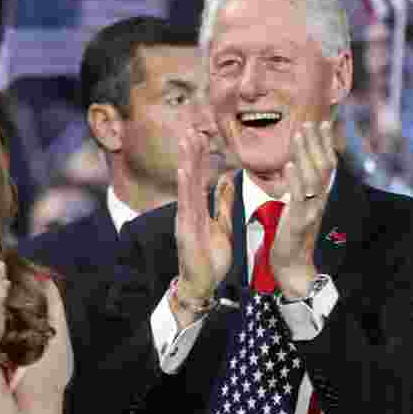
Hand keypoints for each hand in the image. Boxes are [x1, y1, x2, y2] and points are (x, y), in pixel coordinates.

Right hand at [174, 128, 234, 313]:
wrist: (201, 284)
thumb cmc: (209, 258)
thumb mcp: (221, 225)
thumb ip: (223, 203)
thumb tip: (228, 180)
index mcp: (198, 209)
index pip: (200, 177)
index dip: (202, 157)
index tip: (203, 135)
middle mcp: (189, 210)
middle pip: (191, 176)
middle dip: (192, 153)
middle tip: (192, 128)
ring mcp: (185, 219)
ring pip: (187, 185)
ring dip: (186, 162)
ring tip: (187, 141)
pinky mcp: (185, 230)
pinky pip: (186, 205)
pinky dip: (185, 187)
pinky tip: (185, 170)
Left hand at [271, 121, 336, 298]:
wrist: (292, 265)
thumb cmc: (291, 236)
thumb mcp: (297, 207)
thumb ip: (299, 188)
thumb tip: (297, 166)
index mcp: (319, 197)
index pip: (326, 165)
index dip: (324, 144)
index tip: (321, 124)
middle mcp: (319, 201)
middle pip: (322, 167)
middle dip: (316, 143)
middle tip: (310, 122)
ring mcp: (311, 210)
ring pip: (312, 178)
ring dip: (305, 154)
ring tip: (299, 135)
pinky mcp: (300, 221)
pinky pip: (299, 197)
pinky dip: (295, 180)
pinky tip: (289, 165)